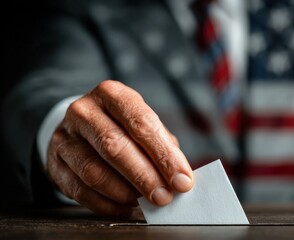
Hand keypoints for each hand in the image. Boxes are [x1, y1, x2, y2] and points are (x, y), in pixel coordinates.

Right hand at [46, 80, 192, 216]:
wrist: (78, 129)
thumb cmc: (120, 126)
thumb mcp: (141, 123)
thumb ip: (162, 145)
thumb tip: (180, 176)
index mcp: (112, 94)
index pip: (141, 123)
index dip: (163, 154)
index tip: (182, 179)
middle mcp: (84, 111)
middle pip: (115, 146)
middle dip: (145, 176)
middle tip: (165, 197)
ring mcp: (64, 137)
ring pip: (94, 171)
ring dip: (125, 192)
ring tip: (145, 202)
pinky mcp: (55, 163)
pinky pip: (80, 191)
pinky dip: (107, 204)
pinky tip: (126, 208)